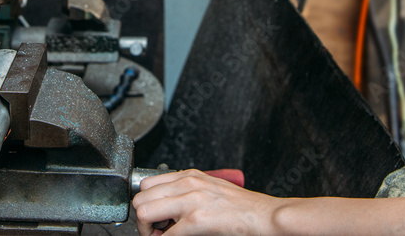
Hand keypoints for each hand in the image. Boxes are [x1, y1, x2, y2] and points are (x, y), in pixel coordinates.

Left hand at [133, 169, 282, 235]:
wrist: (263, 215)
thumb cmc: (239, 206)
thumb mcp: (208, 188)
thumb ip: (185, 191)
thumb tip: (165, 206)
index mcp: (188, 175)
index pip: (147, 184)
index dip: (145, 204)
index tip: (153, 219)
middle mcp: (186, 183)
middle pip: (141, 198)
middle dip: (142, 219)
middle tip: (155, 231)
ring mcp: (190, 200)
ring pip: (144, 212)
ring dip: (147, 230)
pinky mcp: (197, 220)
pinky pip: (166, 235)